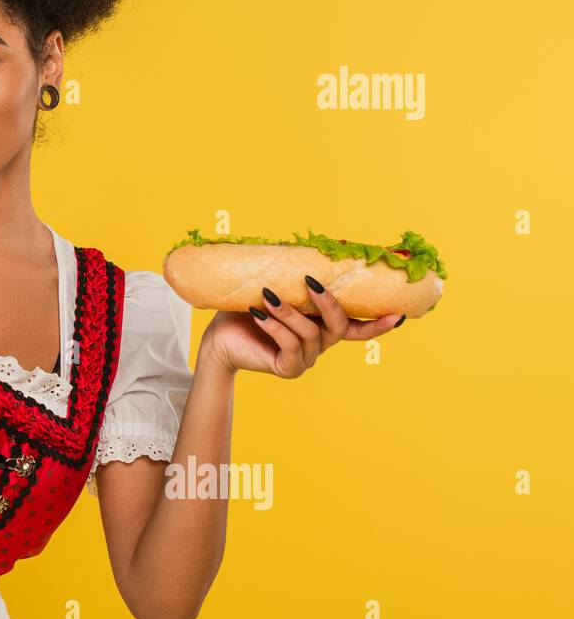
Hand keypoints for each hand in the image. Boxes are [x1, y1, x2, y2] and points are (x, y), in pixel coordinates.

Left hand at [200, 277, 405, 377]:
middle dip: (329, 304)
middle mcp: (318, 345)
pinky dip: (275, 327)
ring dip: (289, 313)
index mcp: (321, 328)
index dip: (378, 324)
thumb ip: (295, 280)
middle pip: (338, 327)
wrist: (218, 339)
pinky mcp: (288, 368)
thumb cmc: (247, 310)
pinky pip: (289, 346)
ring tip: (268, 296)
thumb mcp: (276, 290)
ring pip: (309, 334)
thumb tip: (310, 249)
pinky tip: (259, 313)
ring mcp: (305, 360)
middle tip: (312, 283)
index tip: (399, 315)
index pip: (356, 327)